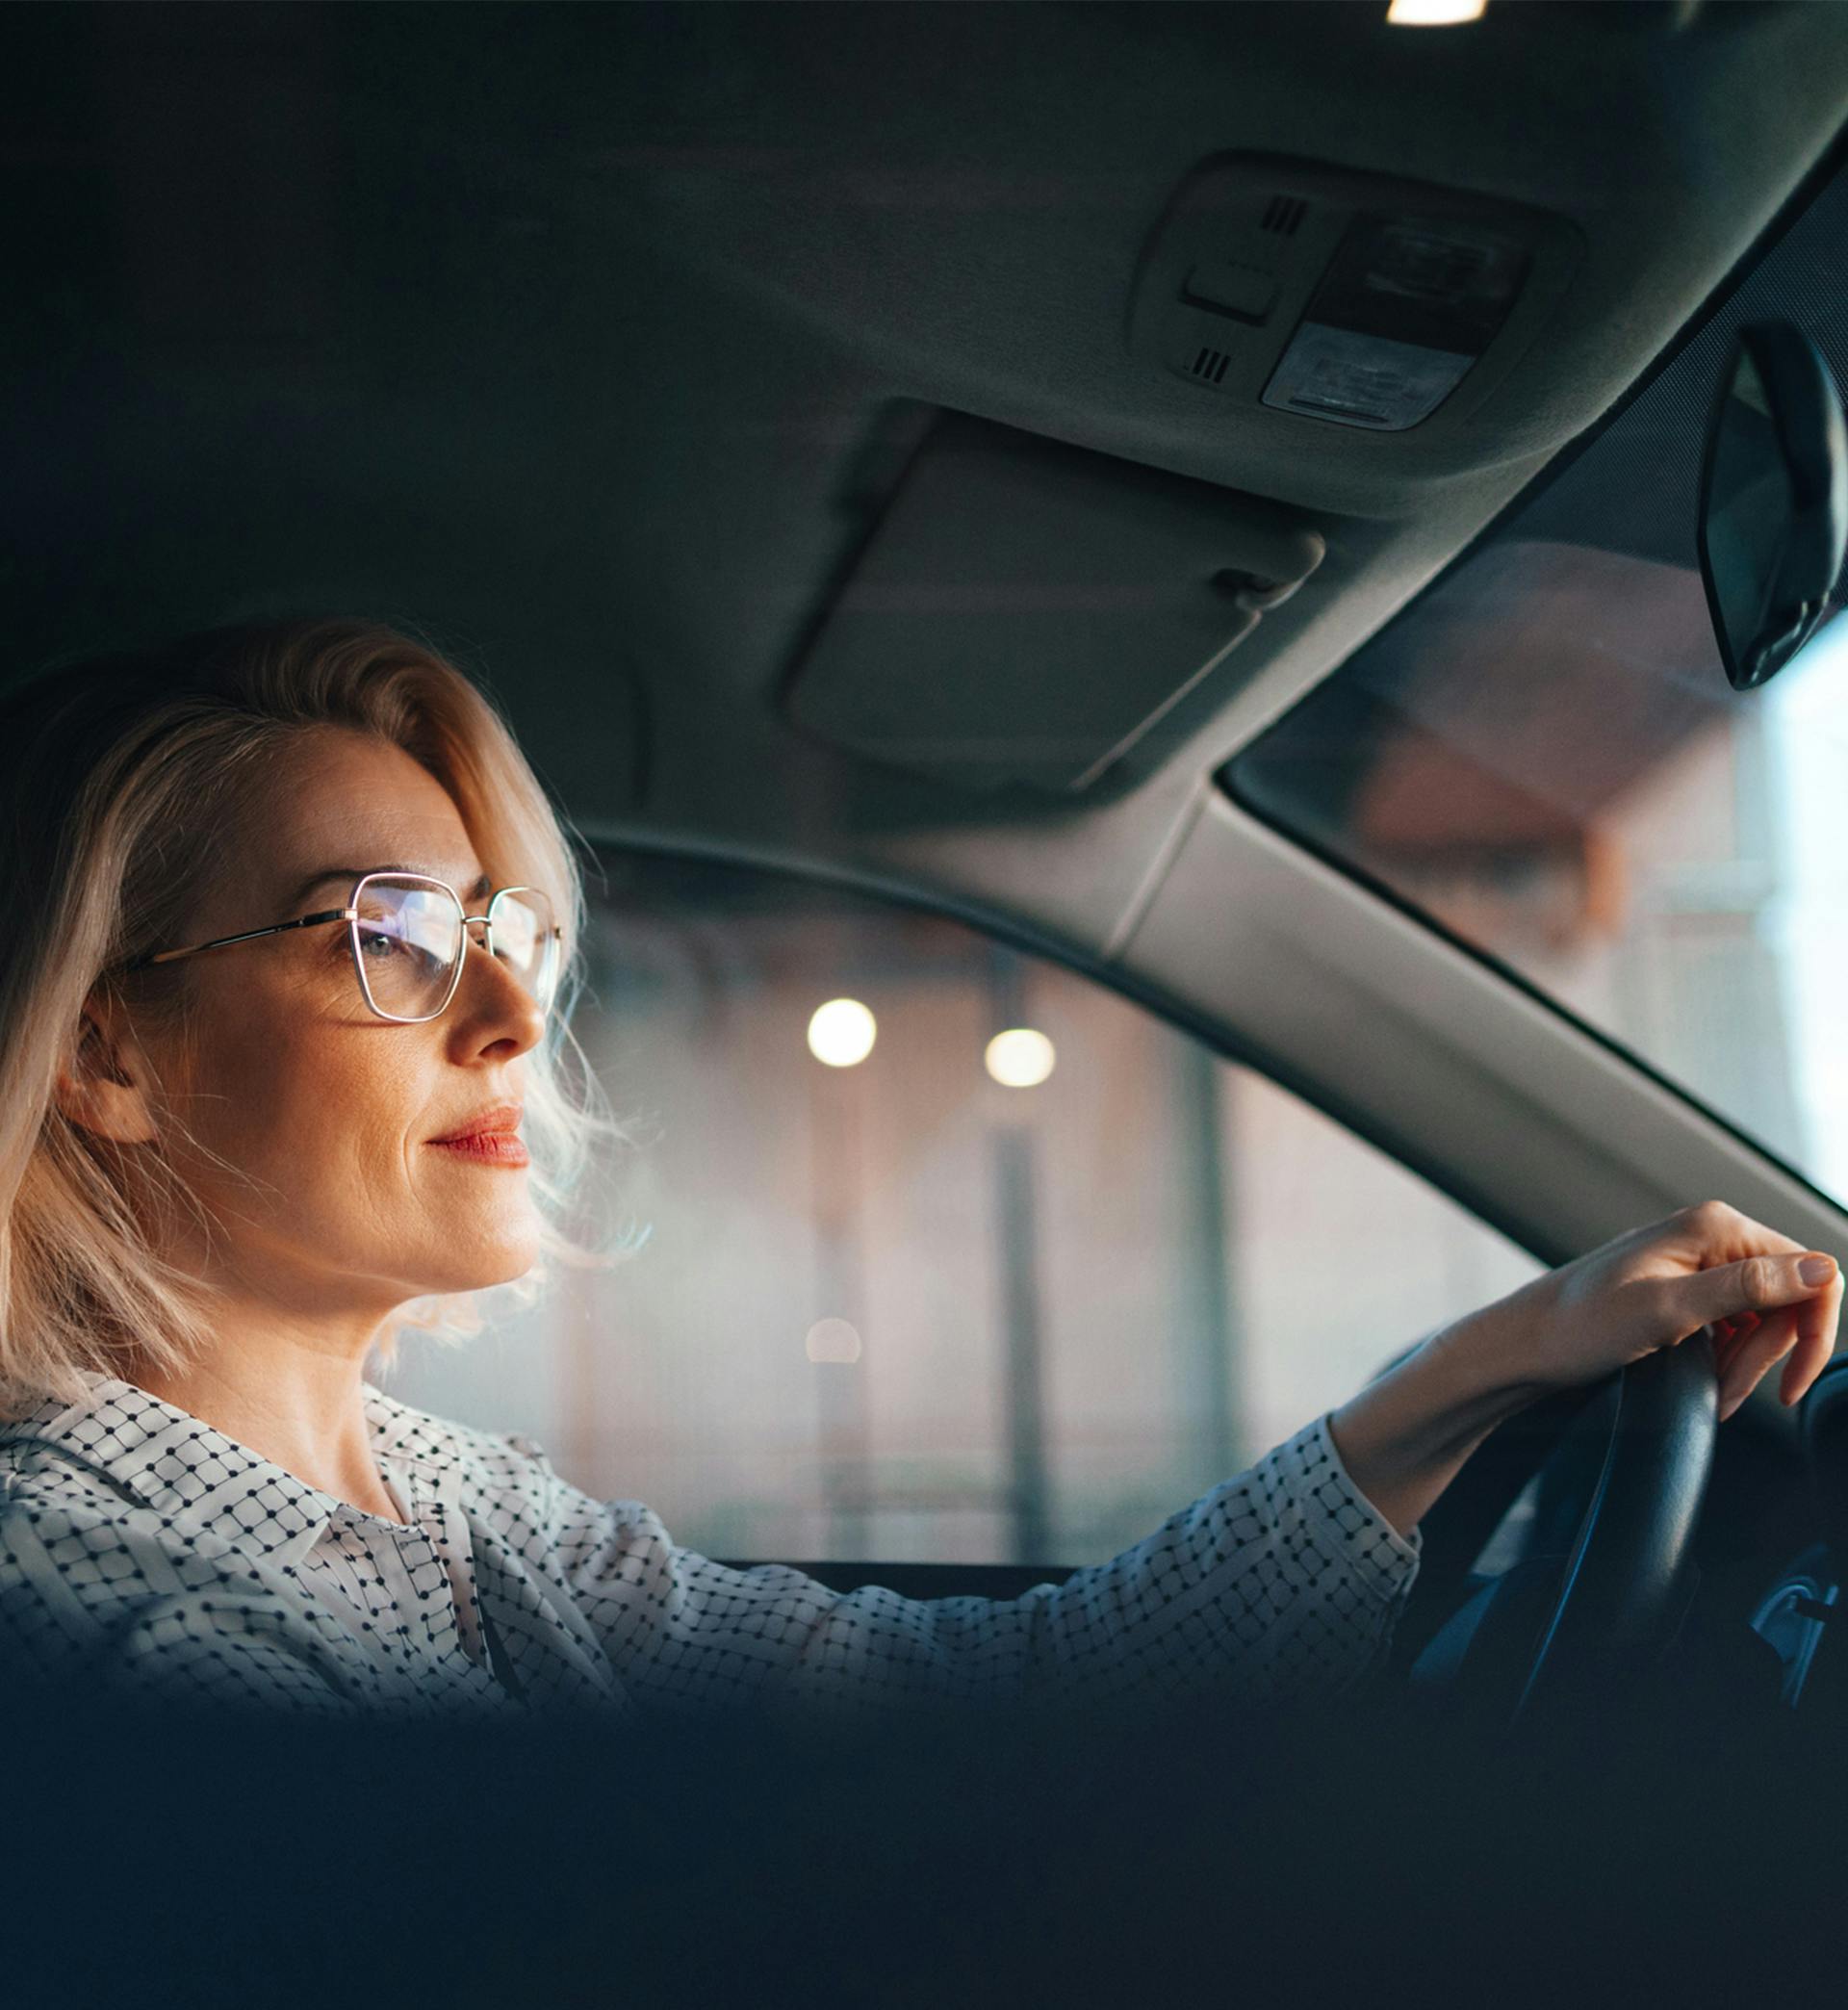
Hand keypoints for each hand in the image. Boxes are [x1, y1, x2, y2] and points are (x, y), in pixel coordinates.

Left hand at [1482, 1200, 1840, 1422]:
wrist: (1528, 1344)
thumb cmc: (1580, 1325)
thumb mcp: (1668, 1310)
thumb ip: (1747, 1288)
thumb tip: (1820, 1269)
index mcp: (1716, 1227)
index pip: (1813, 1273)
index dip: (1814, 1333)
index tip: (1788, 1385)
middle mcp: (1713, 1235)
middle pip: (1790, 1301)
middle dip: (1767, 1356)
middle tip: (1727, 1391)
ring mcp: (1700, 1261)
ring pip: (1765, 1319)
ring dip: (1747, 1363)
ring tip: (1712, 1390)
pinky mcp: (1687, 1288)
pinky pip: (1736, 1325)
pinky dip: (1730, 1359)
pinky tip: (1704, 1378)